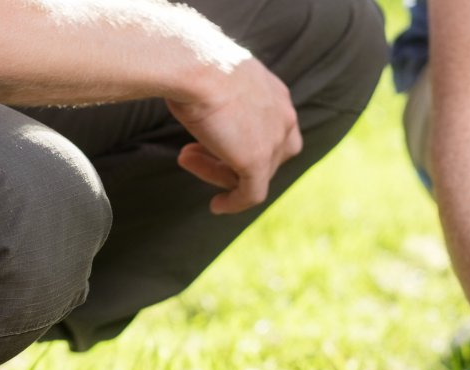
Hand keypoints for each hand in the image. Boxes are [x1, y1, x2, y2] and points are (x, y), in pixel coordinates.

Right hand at [167, 57, 300, 213]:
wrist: (194, 65)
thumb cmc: (193, 64)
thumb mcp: (214, 77)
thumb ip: (221, 96)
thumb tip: (201, 104)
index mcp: (276, 94)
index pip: (272, 129)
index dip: (244, 141)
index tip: (214, 143)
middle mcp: (284, 117)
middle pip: (263, 155)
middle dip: (225, 157)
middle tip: (188, 152)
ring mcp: (274, 141)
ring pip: (252, 174)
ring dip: (215, 172)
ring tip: (185, 159)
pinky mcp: (258, 162)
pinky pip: (250, 194)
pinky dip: (234, 203)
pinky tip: (217, 206)